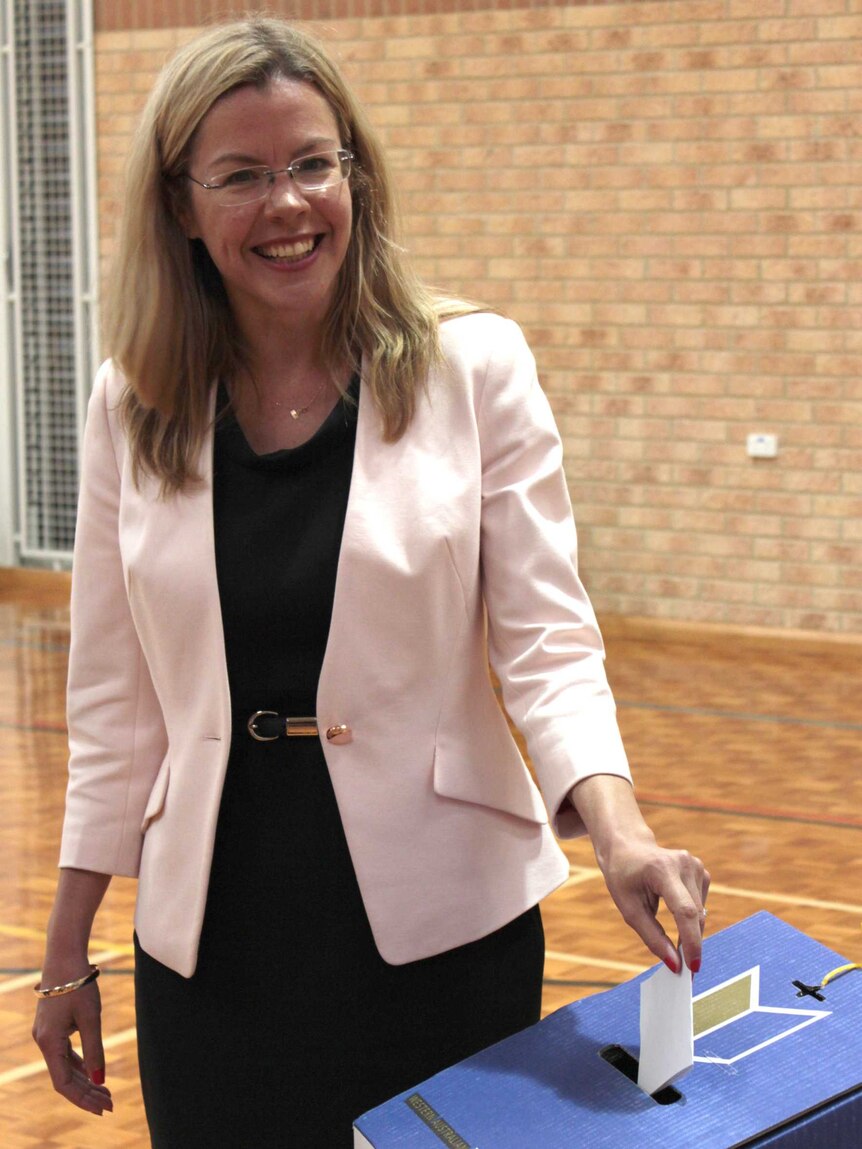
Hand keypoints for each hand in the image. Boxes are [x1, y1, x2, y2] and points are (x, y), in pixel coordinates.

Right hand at [32, 980, 112, 1114]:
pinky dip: (80, 1064)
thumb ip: (94, 1049)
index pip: (63, 1082)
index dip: (82, 1098)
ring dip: (84, 1080)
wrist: (65, 957)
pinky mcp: (53, 1027)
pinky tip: (94, 1071)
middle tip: (110, 1104)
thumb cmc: (79, 985)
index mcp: (48, 1042)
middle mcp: (43, 1041)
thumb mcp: (91, 1017)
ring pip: (64, 1066)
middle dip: (87, 1092)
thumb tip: (99, 1079)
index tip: (103, 1108)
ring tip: (106, 1093)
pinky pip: (65, 1053)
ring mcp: (46, 1034)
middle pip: (64, 1077)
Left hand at [598, 829, 709, 973]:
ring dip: (690, 931)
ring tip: (674, 938)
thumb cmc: (623, 876)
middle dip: (691, 944)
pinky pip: (700, 904)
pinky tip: (674, 910)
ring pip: (700, 912)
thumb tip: (674, 964)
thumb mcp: (629, 909)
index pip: (685, 911)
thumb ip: (652, 937)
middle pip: (695, 914)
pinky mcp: (701, 870)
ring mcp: (695, 865)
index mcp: (662, 869)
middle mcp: (684, 864)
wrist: (627, 847)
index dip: (691, 942)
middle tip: (686, 971)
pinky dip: (691, 917)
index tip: (692, 968)